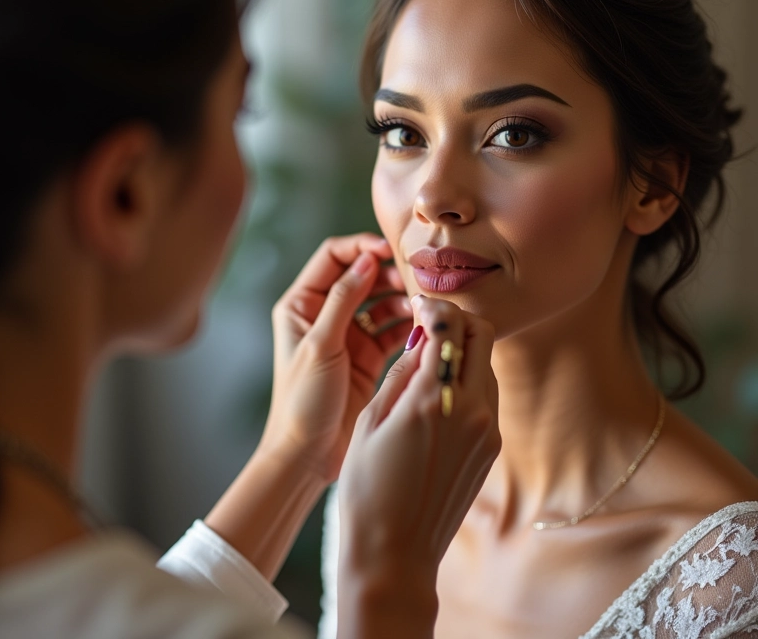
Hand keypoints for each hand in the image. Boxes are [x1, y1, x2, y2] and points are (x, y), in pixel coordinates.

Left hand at [258, 233, 412, 481]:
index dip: (361, 248)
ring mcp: (348, 335)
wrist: (307, 454)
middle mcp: (324, 315)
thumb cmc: (302, 401)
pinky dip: (406, 325)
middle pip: (361, 276)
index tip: (389, 250)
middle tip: (415, 280)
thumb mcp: (321, 345)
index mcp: (301, 304)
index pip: (333, 258)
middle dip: (387, 273)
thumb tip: (366, 259)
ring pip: (380, 302)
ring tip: (423, 305)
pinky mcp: (367, 356)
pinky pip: (390, 330)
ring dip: (401, 299)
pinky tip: (422, 326)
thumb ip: (344, 300)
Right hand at [337, 296, 500, 635]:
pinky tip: (440, 394)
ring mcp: (487, 429)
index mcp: (431, 400)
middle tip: (431, 324)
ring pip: (486, 364)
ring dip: (464, 349)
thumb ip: (401, 373)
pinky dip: (468, 380)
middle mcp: (469, 409)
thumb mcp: (370, 421)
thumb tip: (422, 341)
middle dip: (458, 320)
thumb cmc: (368, 489)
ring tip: (431, 361)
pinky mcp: (492, 447)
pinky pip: (486, 395)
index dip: (435, 306)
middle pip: (481, 335)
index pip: (449, 326)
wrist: (395, 554)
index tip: (421, 304)